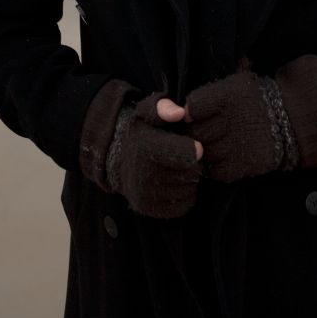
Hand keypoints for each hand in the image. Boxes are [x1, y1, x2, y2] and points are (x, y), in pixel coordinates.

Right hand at [110, 93, 202, 218]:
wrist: (120, 161)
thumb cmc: (142, 133)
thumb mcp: (147, 112)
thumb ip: (164, 107)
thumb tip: (180, 112)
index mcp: (144, 148)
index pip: (186, 155)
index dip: (194, 149)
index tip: (196, 145)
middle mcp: (143, 176)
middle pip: (190, 173)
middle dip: (194, 164)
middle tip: (186, 156)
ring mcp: (146, 196)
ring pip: (189, 189)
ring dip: (190, 179)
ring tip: (179, 167)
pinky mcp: (152, 210)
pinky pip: (185, 205)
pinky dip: (186, 194)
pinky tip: (176, 181)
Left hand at [185, 71, 280, 182]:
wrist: (289, 119)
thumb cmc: (255, 100)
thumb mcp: (236, 85)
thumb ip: (211, 95)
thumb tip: (184, 110)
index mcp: (228, 97)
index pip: (193, 107)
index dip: (191, 112)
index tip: (194, 115)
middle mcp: (232, 120)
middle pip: (196, 133)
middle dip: (196, 133)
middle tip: (202, 132)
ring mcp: (237, 145)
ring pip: (204, 153)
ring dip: (205, 151)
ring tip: (214, 144)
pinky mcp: (242, 165)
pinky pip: (216, 171)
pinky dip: (215, 167)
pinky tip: (222, 158)